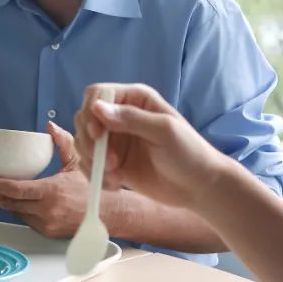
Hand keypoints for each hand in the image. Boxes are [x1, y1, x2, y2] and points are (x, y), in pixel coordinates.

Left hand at [0, 122, 90, 238]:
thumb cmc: (92, 188)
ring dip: (3, 201)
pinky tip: (13, 200)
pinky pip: (26, 219)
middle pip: (8, 204)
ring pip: (15, 212)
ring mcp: (45, 224)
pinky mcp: (46, 232)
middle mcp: (46, 210)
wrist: (108, 214)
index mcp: (51, 191)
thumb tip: (50, 126)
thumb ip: (62, 142)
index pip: (15, 190)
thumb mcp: (76, 162)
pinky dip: (19, 209)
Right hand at [73, 83, 229, 207]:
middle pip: (84, 119)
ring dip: (92, 162)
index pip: (97, 95)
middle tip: (111, 164)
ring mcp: (116, 141)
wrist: (199, 187)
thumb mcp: (164, 131)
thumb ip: (132, 119)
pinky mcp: (113, 164)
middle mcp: (121, 116)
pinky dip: (96, 176)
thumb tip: (97, 108)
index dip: (91, 112)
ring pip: (84, 144)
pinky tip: (115, 185)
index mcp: (135, 99)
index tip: (97, 135)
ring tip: (115, 177)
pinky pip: (90, 166)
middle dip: (90, 143)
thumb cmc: (189, 152)